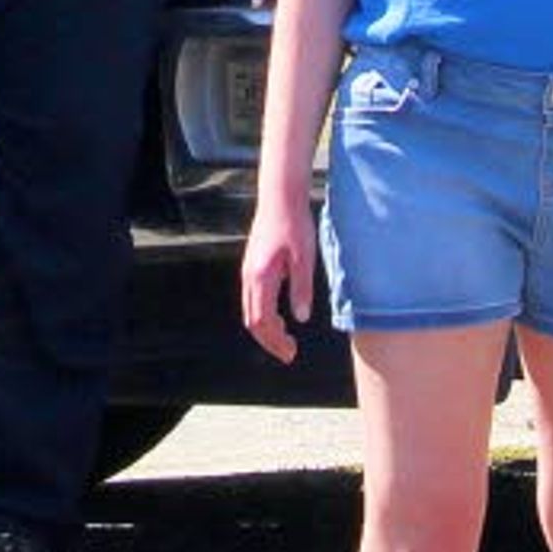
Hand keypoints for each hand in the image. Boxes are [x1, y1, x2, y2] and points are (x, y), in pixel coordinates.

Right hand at [239, 188, 317, 362]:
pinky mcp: (252, 265)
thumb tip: (301, 318)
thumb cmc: (294, 225)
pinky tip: (280, 315)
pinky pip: (252, 299)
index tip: (291, 353)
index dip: (275, 341)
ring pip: (250, 310)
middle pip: (252, 320)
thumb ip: (301, 289)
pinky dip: (263, 314)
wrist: (280, 197)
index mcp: (261, 277)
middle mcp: (249, 277)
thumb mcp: (304, 258)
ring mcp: (248, 271)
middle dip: (269, 340)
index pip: (262, 321)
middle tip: (289, 353)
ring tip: (286, 339)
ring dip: (266, 329)